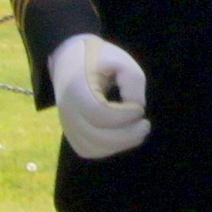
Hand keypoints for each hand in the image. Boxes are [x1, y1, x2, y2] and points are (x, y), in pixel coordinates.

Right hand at [48, 35, 149, 159]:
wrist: (69, 61)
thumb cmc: (99, 60)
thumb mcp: (122, 62)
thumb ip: (133, 84)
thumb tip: (136, 109)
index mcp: (76, 89)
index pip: (99, 113)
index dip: (125, 115)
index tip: (138, 107)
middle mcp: (67, 110)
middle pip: (97, 137)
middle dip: (128, 135)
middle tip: (144, 124)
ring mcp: (66, 124)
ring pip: (93, 149)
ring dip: (120, 144)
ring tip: (135, 130)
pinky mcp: (71, 134)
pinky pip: (89, 151)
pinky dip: (109, 148)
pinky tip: (122, 134)